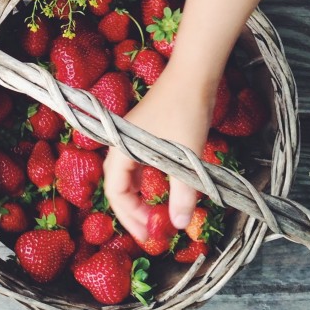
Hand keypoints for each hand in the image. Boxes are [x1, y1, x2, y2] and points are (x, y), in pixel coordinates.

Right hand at [103, 62, 214, 239]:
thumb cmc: (185, 111)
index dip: (130, 218)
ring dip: (142, 197)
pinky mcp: (150, 132)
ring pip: (130, 174)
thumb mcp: (185, 157)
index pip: (115, 192)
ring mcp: (136, 137)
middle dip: (133, 212)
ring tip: (158, 215)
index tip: (151, 235)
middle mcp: (124, 143)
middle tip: (153, 232)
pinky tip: (164, 188)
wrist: (194, 73)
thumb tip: (179, 225)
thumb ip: (182, 194)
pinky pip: (142, 164)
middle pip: (119, 186)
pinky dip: (150, 181)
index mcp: (123, 149)